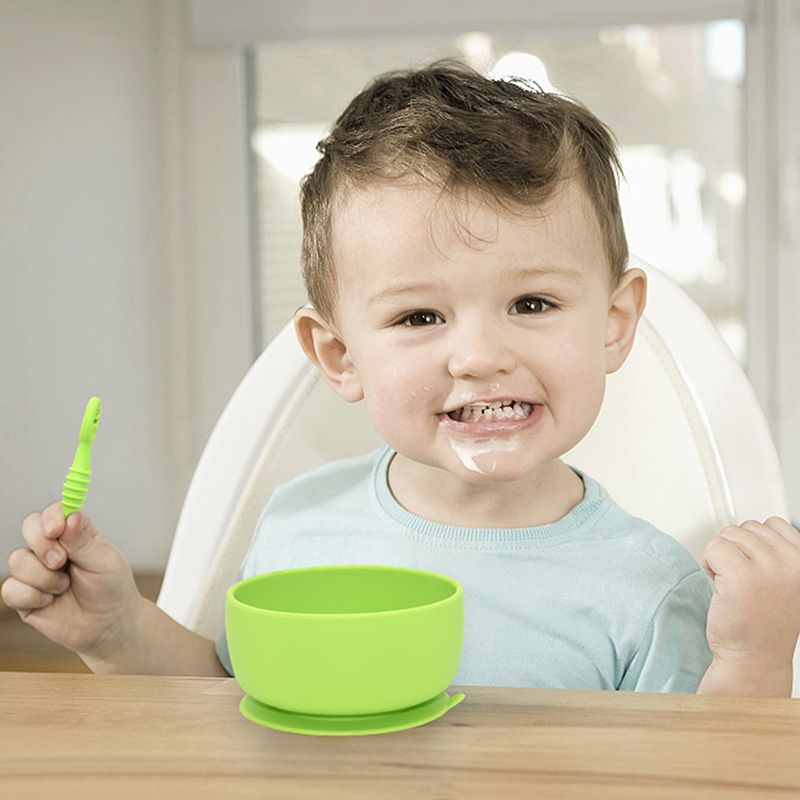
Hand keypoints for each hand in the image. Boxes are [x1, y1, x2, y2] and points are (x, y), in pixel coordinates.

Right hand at [1, 501, 141, 662]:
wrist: (108, 627)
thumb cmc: (112, 590)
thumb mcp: (105, 562)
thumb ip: (84, 541)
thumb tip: (71, 516)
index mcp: (75, 534)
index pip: (55, 512)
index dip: (51, 517)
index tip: (56, 530)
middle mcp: (52, 548)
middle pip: (29, 526)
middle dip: (42, 545)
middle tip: (60, 562)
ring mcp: (36, 571)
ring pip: (17, 559)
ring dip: (42, 576)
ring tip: (64, 587)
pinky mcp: (24, 596)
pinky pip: (11, 589)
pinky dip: (32, 596)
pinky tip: (50, 602)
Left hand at [702, 516, 799, 666]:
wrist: (754, 657)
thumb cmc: (764, 621)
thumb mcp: (785, 581)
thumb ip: (777, 553)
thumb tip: (754, 529)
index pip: (772, 524)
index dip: (754, 545)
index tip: (757, 571)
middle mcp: (790, 561)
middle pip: (746, 528)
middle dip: (736, 550)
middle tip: (742, 582)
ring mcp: (767, 567)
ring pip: (728, 535)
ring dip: (721, 557)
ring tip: (733, 585)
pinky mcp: (741, 574)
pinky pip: (714, 546)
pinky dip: (709, 563)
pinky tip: (720, 584)